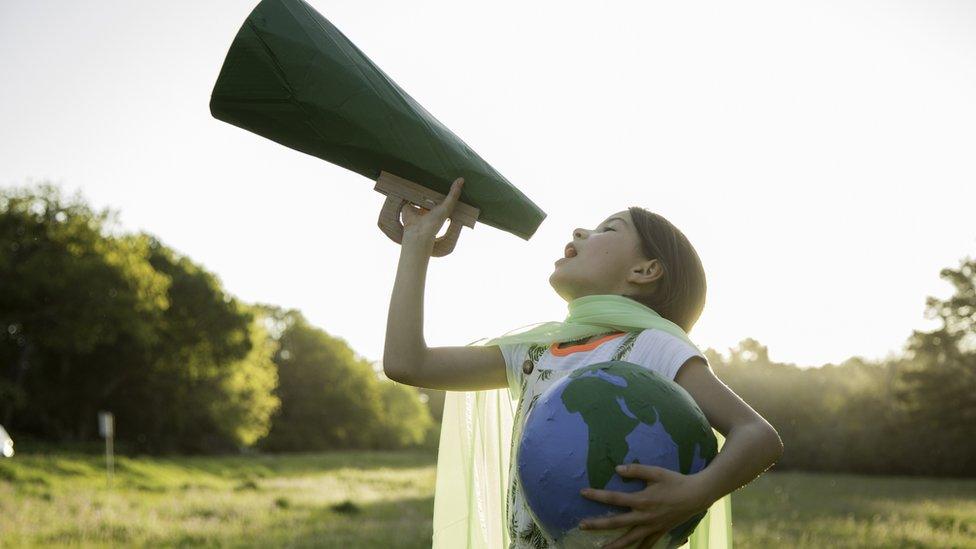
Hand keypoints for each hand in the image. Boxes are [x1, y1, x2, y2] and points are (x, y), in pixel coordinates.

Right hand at [400, 177, 463, 244]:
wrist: (418, 231)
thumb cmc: (435, 221)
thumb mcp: (447, 207)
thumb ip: (453, 194)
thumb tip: (461, 179)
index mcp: (438, 207)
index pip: (441, 194)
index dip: (443, 186)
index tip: (445, 175)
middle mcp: (428, 206)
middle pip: (429, 193)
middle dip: (429, 184)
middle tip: (431, 170)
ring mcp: (417, 206)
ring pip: (417, 194)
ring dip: (417, 187)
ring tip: (419, 173)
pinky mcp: (407, 206)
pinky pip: (407, 196)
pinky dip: (405, 191)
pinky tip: (407, 180)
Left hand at [577, 464, 712, 548]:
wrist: (697, 495)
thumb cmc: (675, 481)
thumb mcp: (656, 472)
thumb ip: (636, 470)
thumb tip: (617, 469)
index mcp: (641, 500)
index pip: (614, 498)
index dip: (597, 496)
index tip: (583, 492)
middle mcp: (644, 516)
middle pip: (616, 523)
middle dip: (598, 525)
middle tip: (581, 525)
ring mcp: (652, 527)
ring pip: (630, 539)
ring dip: (615, 545)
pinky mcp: (659, 532)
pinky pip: (647, 544)